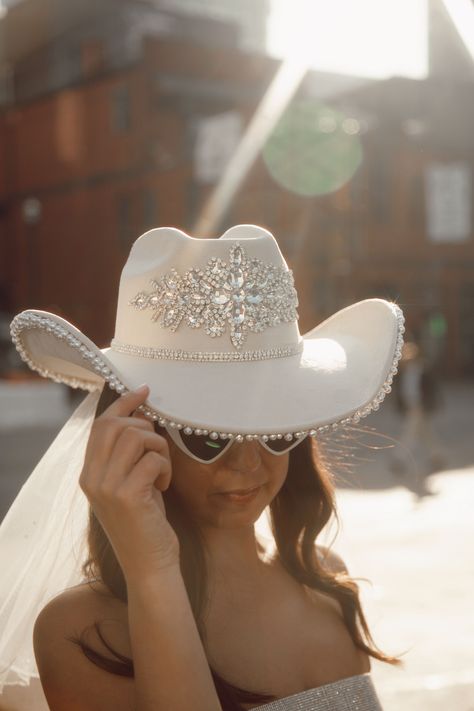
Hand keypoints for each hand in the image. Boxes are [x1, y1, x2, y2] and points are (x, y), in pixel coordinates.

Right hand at [80, 385, 179, 581]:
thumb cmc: (146, 522)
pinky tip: (164, 487)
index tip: (144, 391)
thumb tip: (144, 415)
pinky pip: (153, 459)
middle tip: (159, 450)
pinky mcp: (127, 495)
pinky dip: (166, 468)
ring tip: (162, 472)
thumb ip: (127, 455)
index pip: (102, 424)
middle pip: (119, 425)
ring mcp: (107, 486)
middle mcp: (92, 478)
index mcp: (89, 473)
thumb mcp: (131, 484)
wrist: (149, 565)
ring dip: (160, 449)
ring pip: (137, 437)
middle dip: (147, 428)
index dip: (123, 403)